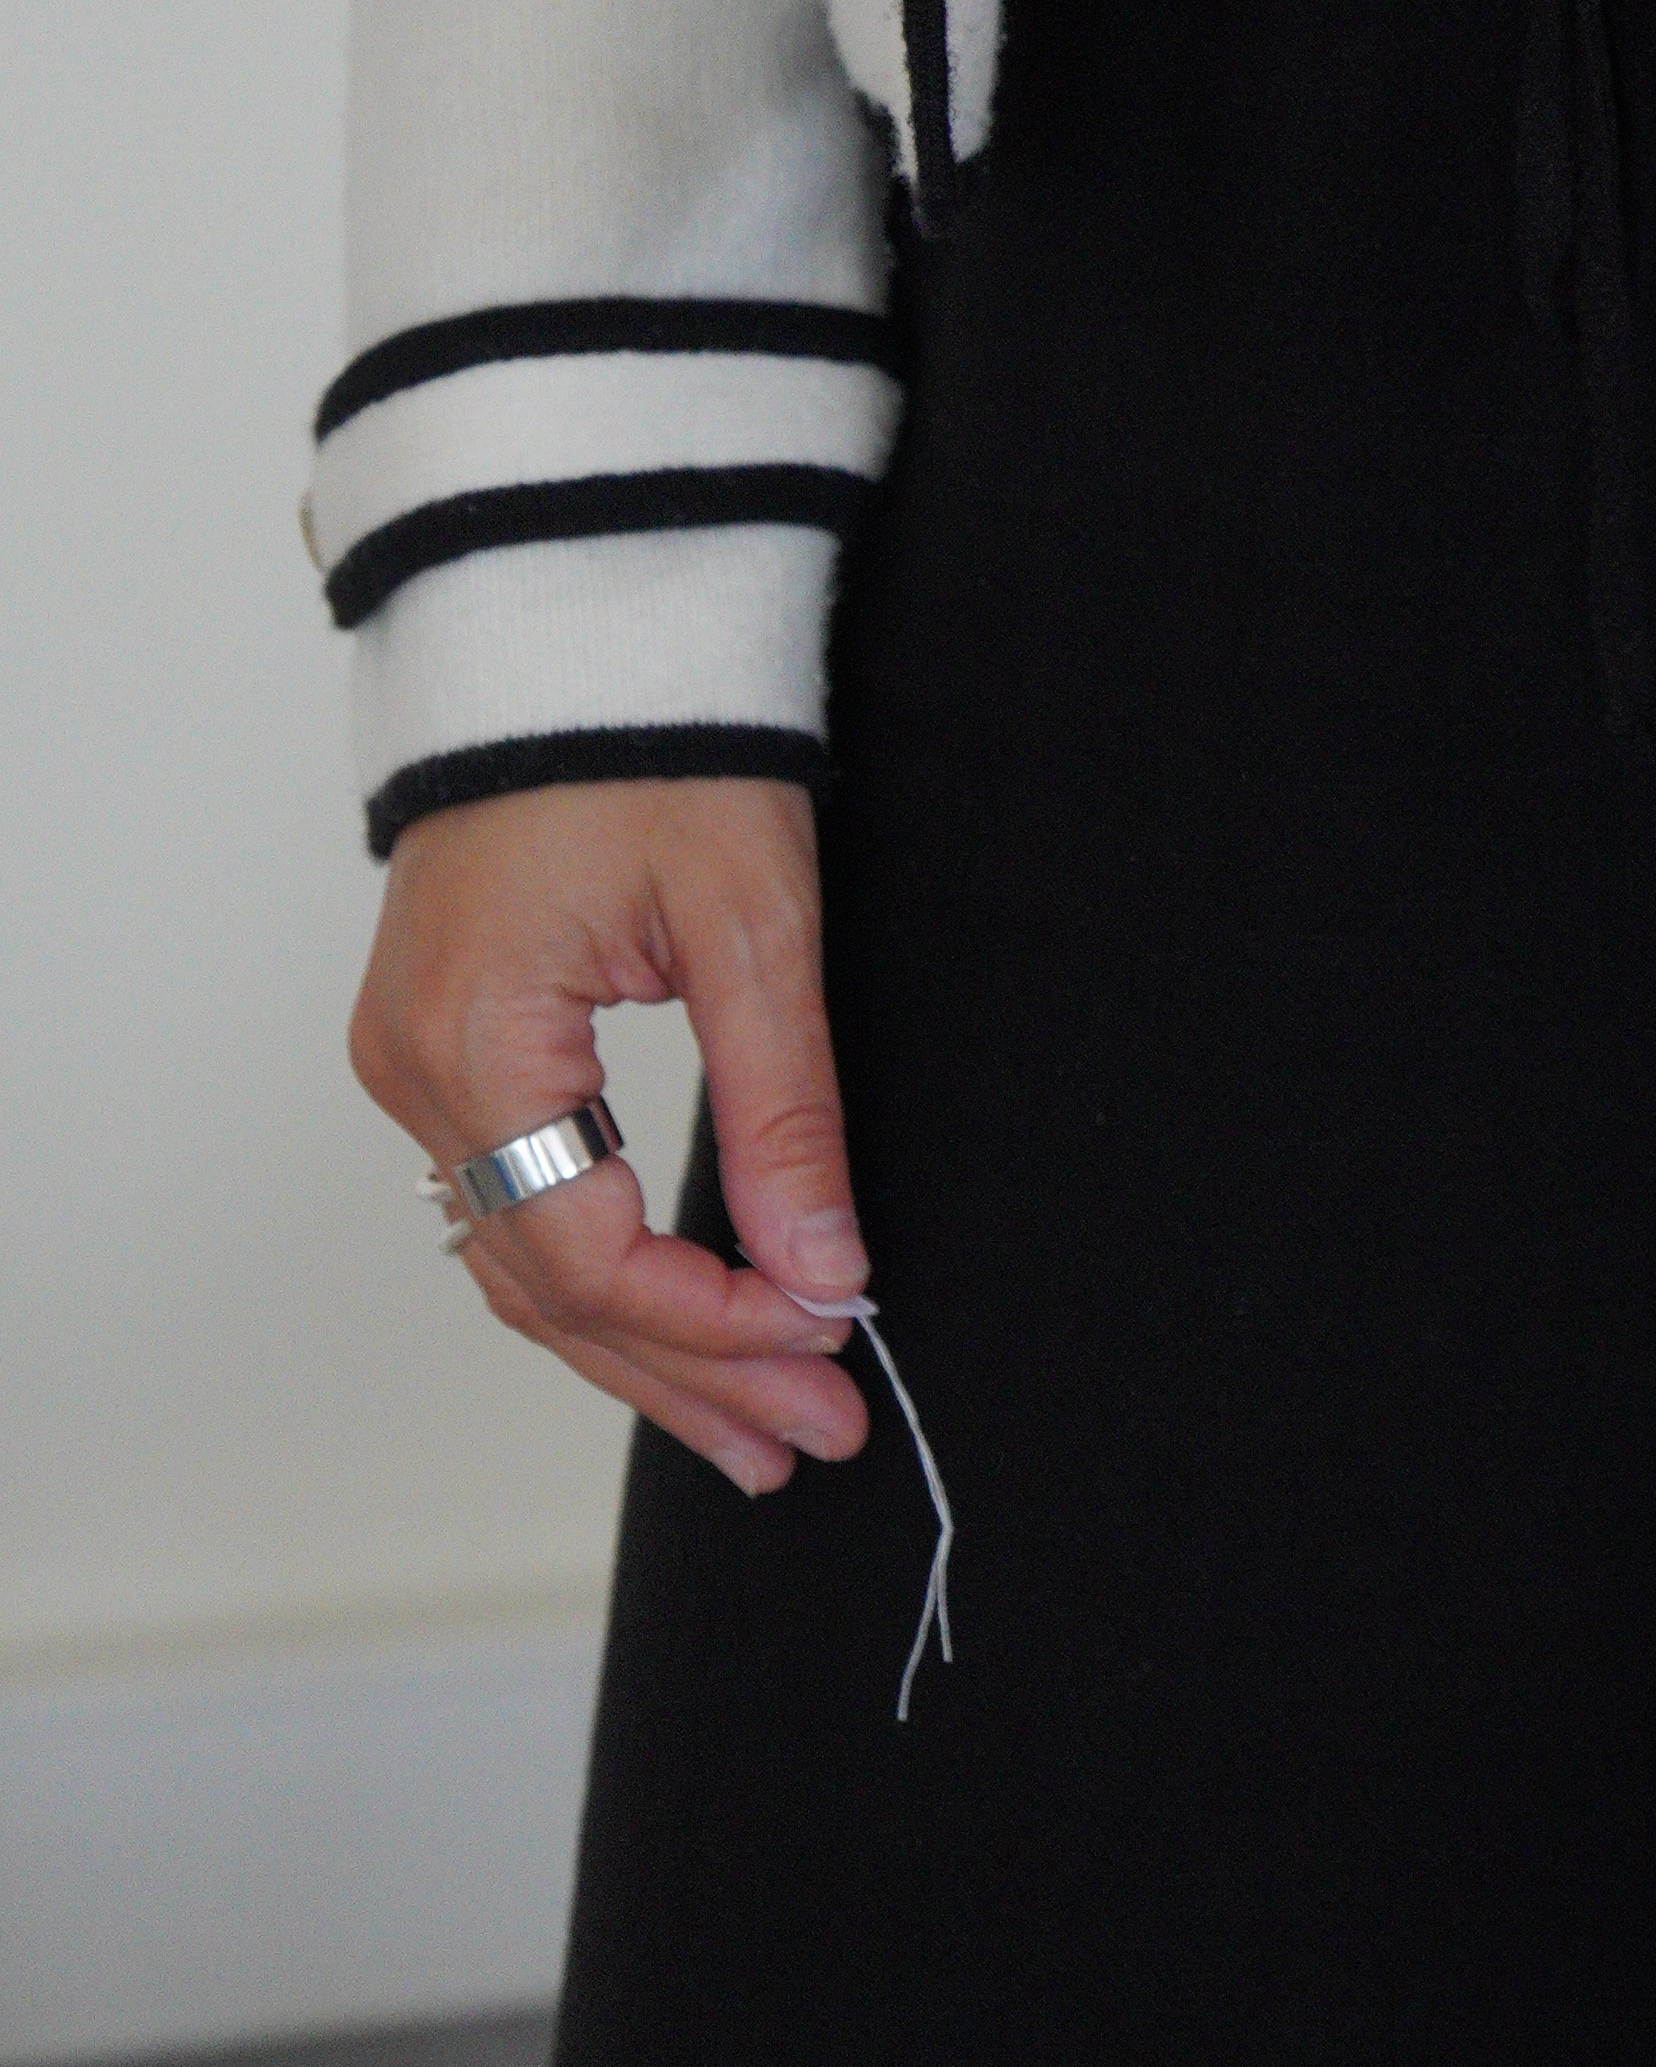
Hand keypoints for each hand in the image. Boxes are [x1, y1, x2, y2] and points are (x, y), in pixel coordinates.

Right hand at [350, 777, 871, 1495]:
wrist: (579, 621)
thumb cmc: (664, 743)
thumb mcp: (753, 921)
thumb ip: (785, 1108)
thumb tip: (830, 1272)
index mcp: (478, 1040)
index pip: (590, 1253)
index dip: (714, 1322)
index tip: (829, 1354)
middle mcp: (416, 1071)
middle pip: (549, 1285)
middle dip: (689, 1371)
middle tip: (807, 1445)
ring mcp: (414, 1062)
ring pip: (523, 1260)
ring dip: (643, 1347)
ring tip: (755, 1433)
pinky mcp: (443, 1044)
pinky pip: (511, 1201)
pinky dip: (599, 1276)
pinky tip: (675, 1330)